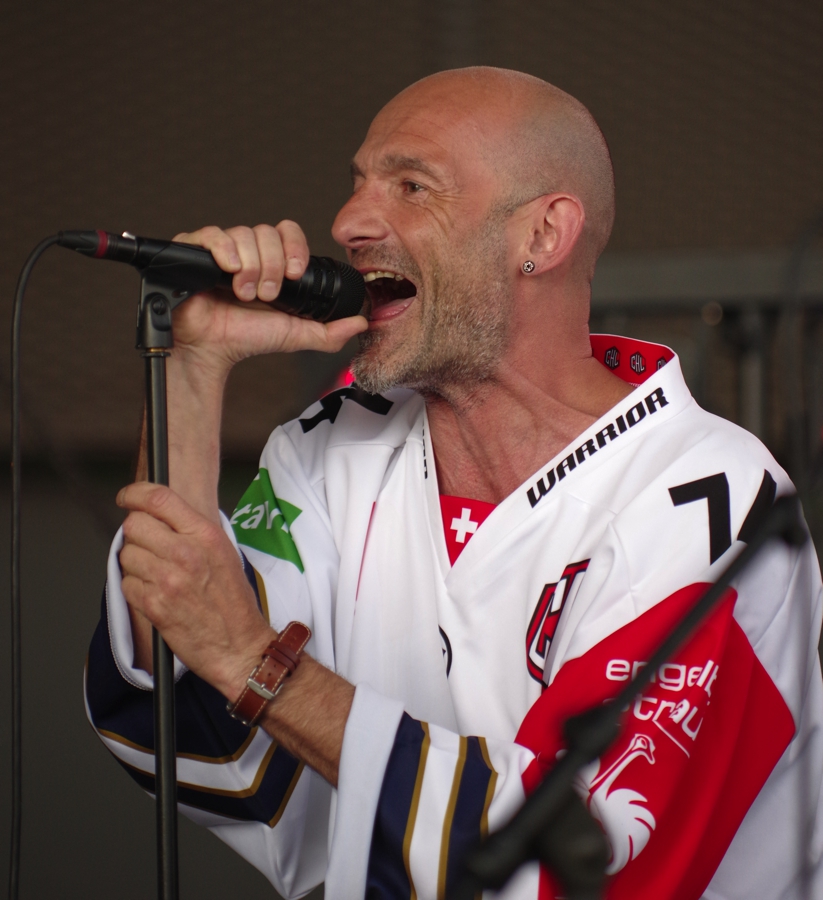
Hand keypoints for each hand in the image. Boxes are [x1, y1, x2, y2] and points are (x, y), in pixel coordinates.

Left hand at [117, 481, 273, 700]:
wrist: (239, 646)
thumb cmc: (233, 603)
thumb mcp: (224, 552)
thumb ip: (193, 531)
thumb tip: (160, 516)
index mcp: (205, 536)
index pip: (160, 499)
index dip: (135, 493)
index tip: (126, 497)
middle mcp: (185, 553)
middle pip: (135, 525)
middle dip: (136, 533)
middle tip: (147, 545)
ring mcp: (167, 579)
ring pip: (126, 555)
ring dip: (134, 563)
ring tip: (157, 575)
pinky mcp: (153, 605)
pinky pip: (125, 583)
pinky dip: (134, 588)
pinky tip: (155, 594)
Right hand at [168, 223, 366, 377]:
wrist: (212, 350)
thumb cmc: (246, 338)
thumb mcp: (296, 334)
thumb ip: (330, 331)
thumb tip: (362, 323)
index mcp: (271, 262)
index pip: (288, 231)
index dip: (294, 248)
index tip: (294, 274)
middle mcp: (247, 251)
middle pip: (267, 232)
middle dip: (271, 266)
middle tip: (265, 295)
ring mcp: (221, 249)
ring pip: (243, 234)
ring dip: (250, 267)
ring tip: (243, 294)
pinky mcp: (193, 250)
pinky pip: (213, 234)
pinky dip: (224, 252)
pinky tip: (228, 273)